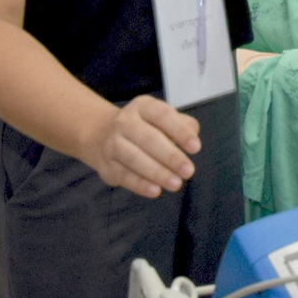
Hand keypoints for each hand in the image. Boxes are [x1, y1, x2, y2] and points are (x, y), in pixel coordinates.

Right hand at [78, 94, 200, 198]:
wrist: (102, 135)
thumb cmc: (145, 127)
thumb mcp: (163, 119)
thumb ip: (182, 125)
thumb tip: (192, 137)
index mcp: (143, 107)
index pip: (163, 116)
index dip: (180, 131)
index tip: (196, 148)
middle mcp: (125, 122)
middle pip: (149, 139)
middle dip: (171, 156)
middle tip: (188, 171)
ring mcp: (112, 143)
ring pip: (134, 158)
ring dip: (157, 172)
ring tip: (176, 184)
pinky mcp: (107, 165)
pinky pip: (124, 175)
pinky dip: (140, 184)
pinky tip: (156, 191)